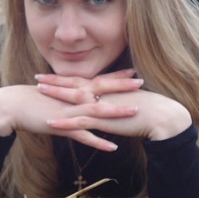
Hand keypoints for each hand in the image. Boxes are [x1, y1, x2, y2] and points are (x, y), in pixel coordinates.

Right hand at [0, 85, 138, 150]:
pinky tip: (113, 147)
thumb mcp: (51, 98)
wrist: (8, 106)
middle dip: (122, 86)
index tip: (132, 72)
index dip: (115, 77)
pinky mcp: (62, 126)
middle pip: (102, 91)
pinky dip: (98, 141)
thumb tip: (74, 101)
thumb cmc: (27, 102)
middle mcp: (72, 98)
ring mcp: (69, 112)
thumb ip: (65, 100)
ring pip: (97, 111)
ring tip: (136, 112)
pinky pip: (83, 135)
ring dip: (117, 112)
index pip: (97, 81)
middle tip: (142, 81)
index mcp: (71, 90)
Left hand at [35, 71, 191, 141]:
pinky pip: (80, 121)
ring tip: (38, 92)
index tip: (53, 74)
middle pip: (74, 85)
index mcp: (108, 88)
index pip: (83, 80)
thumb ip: (116, 101)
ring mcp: (102, 105)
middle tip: (37, 77)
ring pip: (73, 99)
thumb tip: (110, 104)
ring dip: (55, 96)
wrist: (161, 115)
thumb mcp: (128, 102)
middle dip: (55, 81)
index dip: (66, 78)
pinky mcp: (104, 120)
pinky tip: (51, 123)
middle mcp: (102, 93)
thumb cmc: (149, 110)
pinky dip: (64, 121)